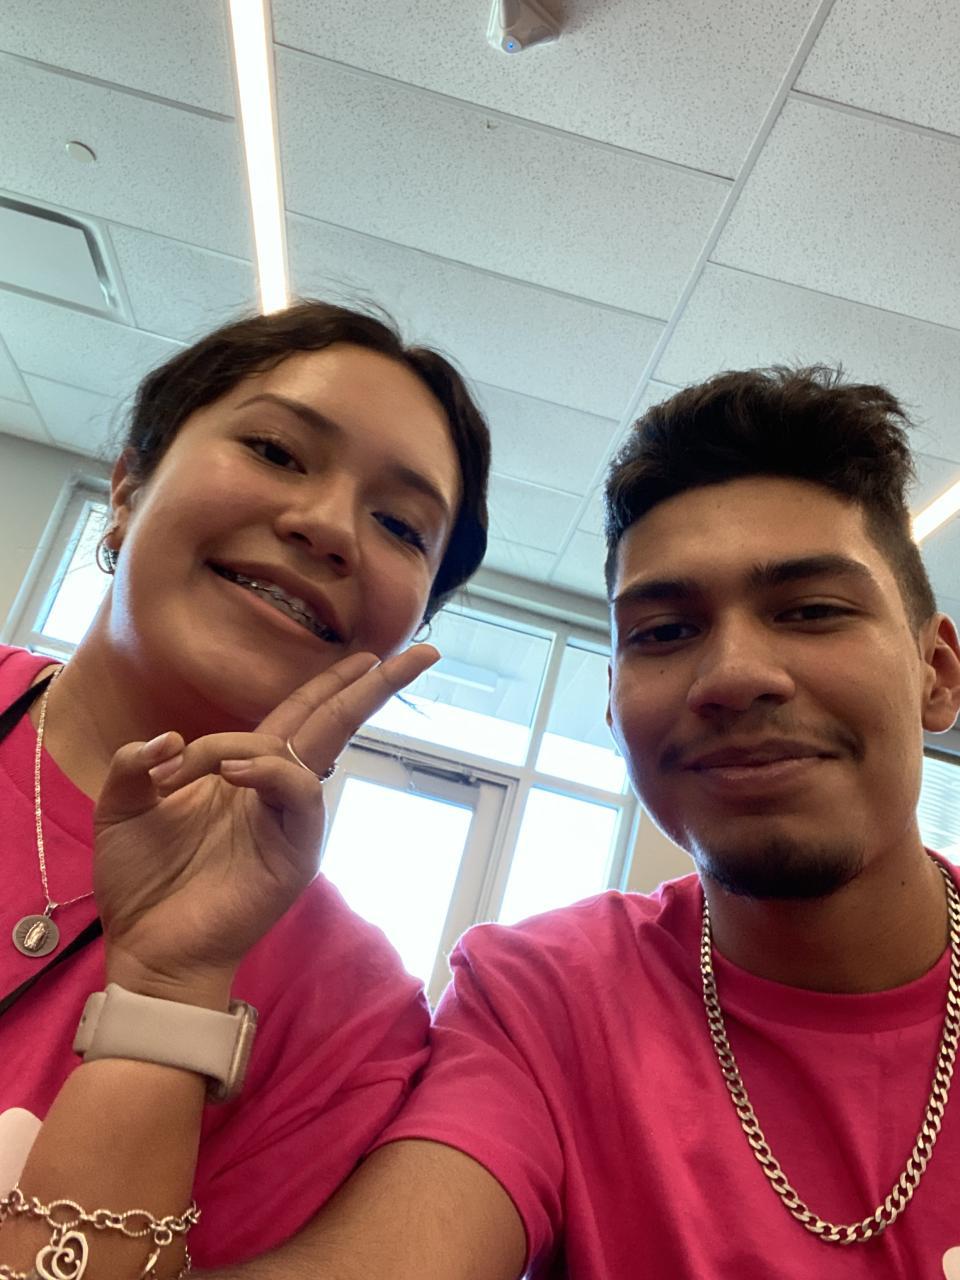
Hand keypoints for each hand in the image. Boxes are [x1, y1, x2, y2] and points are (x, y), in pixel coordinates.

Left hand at [94, 646, 438, 1003]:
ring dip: (252, 743)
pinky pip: (300, 795)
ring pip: (311, 752)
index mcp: (244, 771)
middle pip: (334, 722)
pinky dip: (272, 772)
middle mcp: (275, 789)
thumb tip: (168, 738)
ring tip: (205, 765)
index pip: (300, 712)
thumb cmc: (141, 882)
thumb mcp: (122, 807)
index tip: (367, 652)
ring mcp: (290, 820)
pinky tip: (234, 772)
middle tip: (422, 652)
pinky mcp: (294, 851)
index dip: (332, 681)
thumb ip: (135, 763)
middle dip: (374, 685)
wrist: (148, 949)